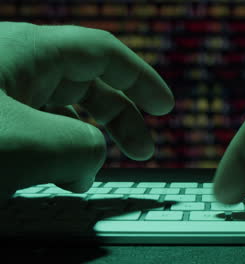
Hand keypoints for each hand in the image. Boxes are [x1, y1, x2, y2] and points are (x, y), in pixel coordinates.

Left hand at [0, 22, 173, 198]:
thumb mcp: (30, 143)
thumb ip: (82, 147)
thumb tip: (90, 160)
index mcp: (29, 51)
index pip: (104, 54)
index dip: (142, 80)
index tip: (165, 107)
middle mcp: (13, 64)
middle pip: (87, 84)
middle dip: (121, 120)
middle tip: (143, 151)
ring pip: (58, 111)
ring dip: (84, 144)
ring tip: (88, 176)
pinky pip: (32, 130)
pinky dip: (53, 154)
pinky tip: (54, 177)